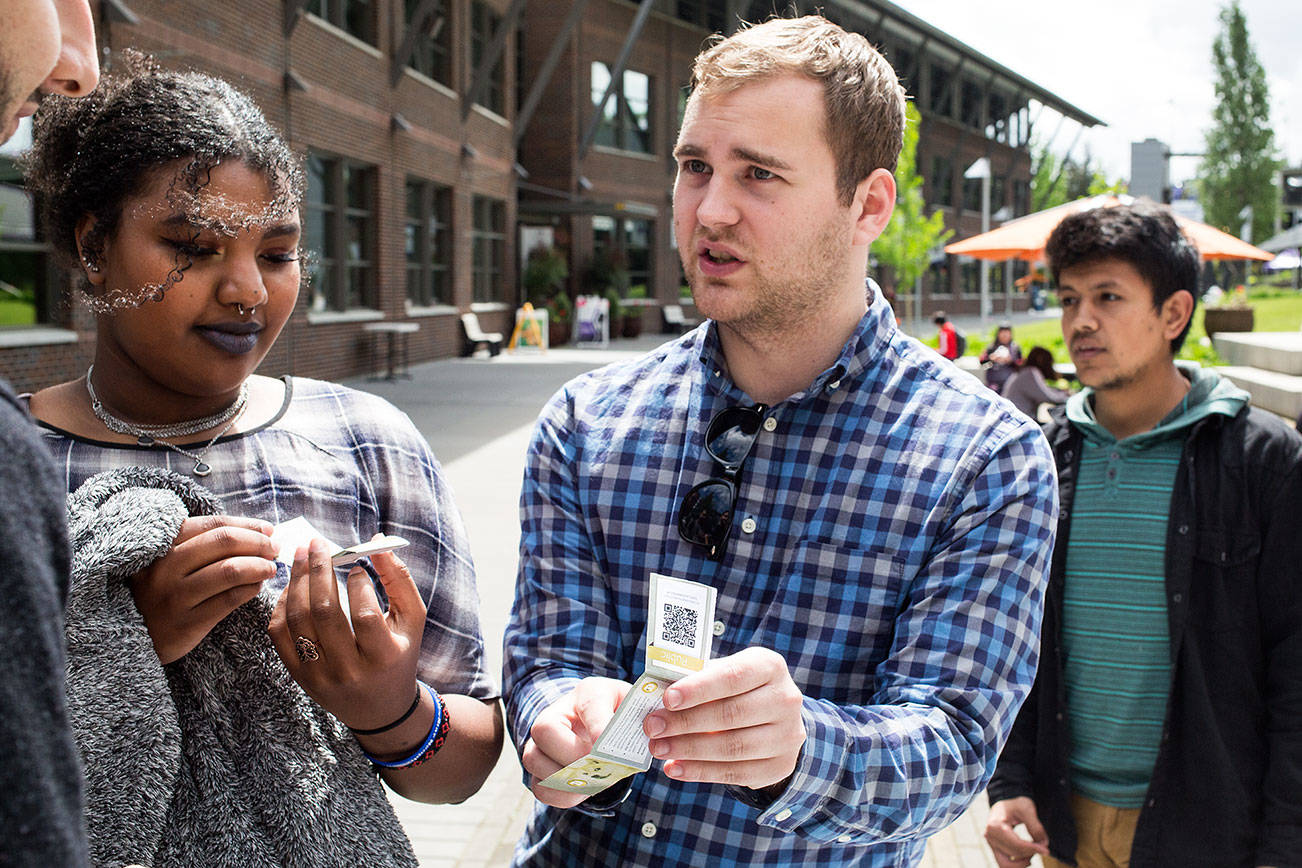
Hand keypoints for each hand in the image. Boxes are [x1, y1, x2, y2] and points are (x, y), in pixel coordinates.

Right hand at [129, 515, 277, 663]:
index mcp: (163, 544)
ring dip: (259, 565)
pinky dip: (251, 589)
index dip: (247, 525)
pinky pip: (229, 599)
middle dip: (258, 543)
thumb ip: (206, 543)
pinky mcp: (186, 622)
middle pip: (224, 542)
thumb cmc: (165, 589)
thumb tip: (261, 532)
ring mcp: (174, 596)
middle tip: (275, 548)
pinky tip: (258, 586)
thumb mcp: (172, 560)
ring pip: (230, 570)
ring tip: (271, 568)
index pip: (214, 524)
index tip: (268, 530)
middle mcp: (165, 567)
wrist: (137, 634)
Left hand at [268, 537, 426, 730]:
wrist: (379, 709)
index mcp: (383, 658)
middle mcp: (349, 671)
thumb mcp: (411, 620)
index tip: (356, 565)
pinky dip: (281, 606)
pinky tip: (292, 587)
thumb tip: (378, 541)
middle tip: (316, 543)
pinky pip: (279, 635)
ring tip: (302, 557)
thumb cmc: (399, 655)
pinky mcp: (299, 677)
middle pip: (324, 613)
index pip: (365, 615)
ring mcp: (319, 676)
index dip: (358, 584)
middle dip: (318, 571)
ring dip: (297, 582)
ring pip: (298, 620)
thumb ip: (399, 579)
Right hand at [522, 676, 630, 807]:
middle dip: (573, 755)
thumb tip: (649, 736)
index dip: (598, 726)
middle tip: (599, 767)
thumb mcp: (636, 709)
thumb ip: (642, 720)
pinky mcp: (540, 766)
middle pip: (545, 729)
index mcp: (589, 692)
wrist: (604, 721)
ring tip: (594, 782)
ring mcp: (541, 739)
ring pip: (534, 759)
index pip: (589, 704)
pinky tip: (584, 790)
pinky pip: (540, 787)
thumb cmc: (622, 715)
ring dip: (566, 778)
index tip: (608, 747)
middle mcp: (557, 711)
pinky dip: (562, 795)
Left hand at [644, 646, 804, 790]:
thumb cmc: (739, 690)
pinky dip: (700, 772)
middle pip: (730, 714)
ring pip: (732, 747)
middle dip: (685, 722)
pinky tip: (675, 768)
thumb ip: (697, 680)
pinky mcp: (780, 766)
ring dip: (689, 750)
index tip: (667, 698)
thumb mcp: (724, 673)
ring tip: (659, 749)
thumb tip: (656, 694)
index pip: (733, 676)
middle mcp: (785, 699)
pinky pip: (735, 773)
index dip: (699, 688)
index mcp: (769, 667)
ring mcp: (787, 736)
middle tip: (652, 727)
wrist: (776, 718)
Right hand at [984, 796, 1050, 867]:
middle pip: (1013, 853)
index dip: (1033, 849)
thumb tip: (1043, 844)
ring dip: (1022, 863)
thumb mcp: (1027, 809)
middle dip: (1030, 852)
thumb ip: (1036, 827)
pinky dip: (1016, 865)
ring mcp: (990, 843)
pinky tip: (1027, 857)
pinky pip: (1003, 863)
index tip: (1046, 851)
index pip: (1016, 843)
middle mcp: (989, 835)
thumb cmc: (1016, 804)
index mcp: (996, 824)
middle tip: (1042, 847)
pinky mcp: (994, 848)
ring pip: (1006, 864)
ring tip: (1032, 852)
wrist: (1005, 803)